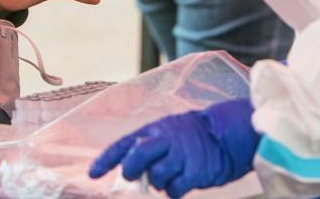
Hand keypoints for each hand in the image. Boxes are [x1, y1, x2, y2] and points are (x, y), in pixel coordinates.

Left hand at [89, 99, 257, 197]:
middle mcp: (165, 140)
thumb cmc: (192, 136)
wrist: (226, 135)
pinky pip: (174, 189)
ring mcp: (180, 156)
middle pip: (137, 156)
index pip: (124, 144)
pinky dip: (174, 190)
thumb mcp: (167, 132)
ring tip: (170, 174)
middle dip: (131, 170)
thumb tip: (128, 169)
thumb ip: (149, 147)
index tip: (93, 174)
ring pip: (155, 177)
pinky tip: (182, 182)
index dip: (106, 159)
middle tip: (133, 176)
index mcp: (154, 129)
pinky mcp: (195, 172)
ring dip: (158, 182)